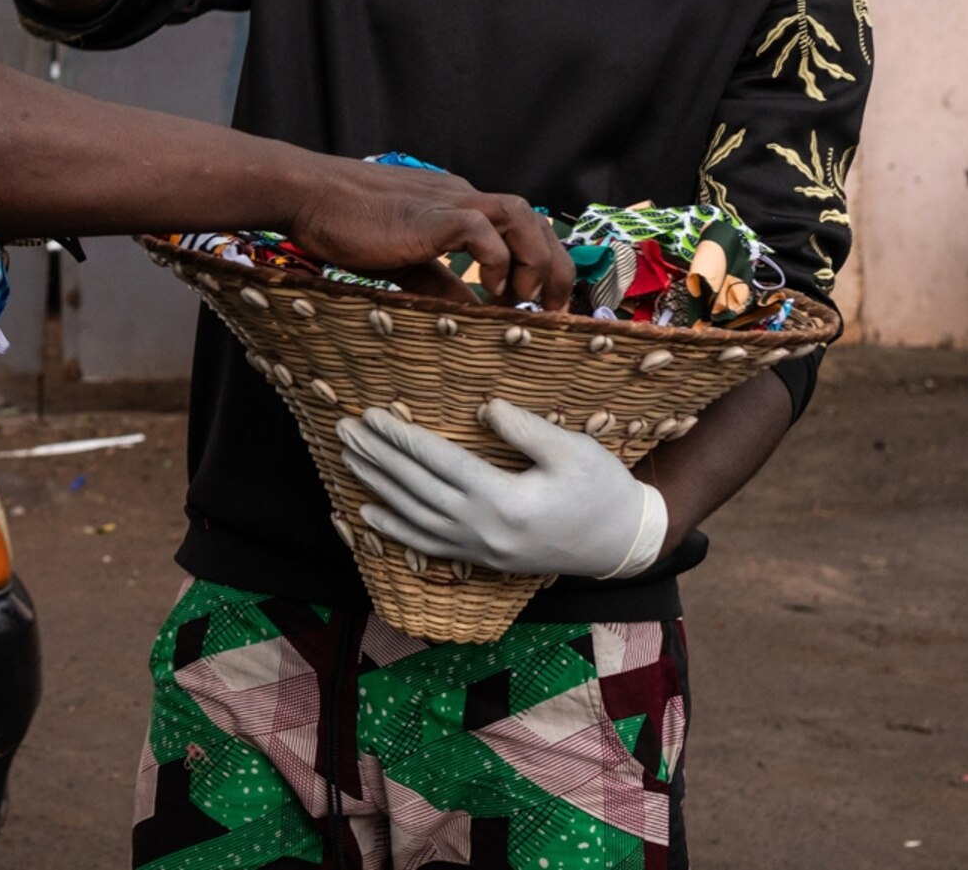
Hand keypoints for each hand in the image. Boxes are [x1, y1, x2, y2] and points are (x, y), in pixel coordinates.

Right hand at [279, 155, 573, 310]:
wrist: (307, 194)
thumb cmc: (344, 226)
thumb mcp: (405, 261)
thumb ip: (442, 282)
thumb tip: (475, 313)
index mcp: (458, 205)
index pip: (522, 227)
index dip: (542, 265)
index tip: (540, 306)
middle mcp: (462, 196)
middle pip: (535, 221)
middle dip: (554, 268)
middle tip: (550, 311)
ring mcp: (449, 201)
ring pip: (522, 216)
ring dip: (534, 261)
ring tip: (522, 299)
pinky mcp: (431, 214)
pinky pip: (481, 228)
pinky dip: (494, 259)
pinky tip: (484, 287)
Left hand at [338, 400, 672, 578]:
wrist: (623, 543)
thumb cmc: (602, 489)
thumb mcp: (571, 450)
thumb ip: (524, 429)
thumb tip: (483, 407)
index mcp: (505, 500)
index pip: (438, 463)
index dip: (402, 438)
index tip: (372, 415)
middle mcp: (484, 530)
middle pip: (417, 489)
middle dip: (377, 458)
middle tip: (344, 430)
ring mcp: (481, 550)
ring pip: (414, 517)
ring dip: (378, 487)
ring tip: (348, 458)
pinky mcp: (483, 559)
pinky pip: (428, 546)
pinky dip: (395, 529)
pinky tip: (367, 514)